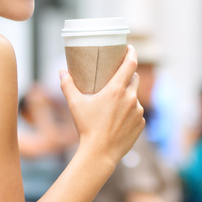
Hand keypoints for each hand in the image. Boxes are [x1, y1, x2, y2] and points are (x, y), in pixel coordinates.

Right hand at [59, 45, 144, 163]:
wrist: (100, 153)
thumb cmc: (86, 128)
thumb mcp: (75, 104)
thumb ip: (67, 85)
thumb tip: (61, 71)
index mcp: (116, 90)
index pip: (131, 64)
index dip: (132, 53)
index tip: (130, 48)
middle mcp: (130, 98)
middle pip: (134, 78)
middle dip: (128, 75)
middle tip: (118, 76)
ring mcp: (138, 111)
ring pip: (135, 96)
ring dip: (128, 95)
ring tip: (115, 102)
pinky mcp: (141, 123)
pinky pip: (137, 112)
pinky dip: (130, 111)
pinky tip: (119, 118)